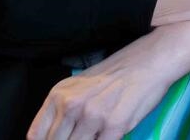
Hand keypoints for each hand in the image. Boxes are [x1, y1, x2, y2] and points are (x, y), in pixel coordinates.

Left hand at [28, 28, 185, 139]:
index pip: (36, 135)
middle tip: (85, 134)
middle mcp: (71, 105)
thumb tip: (59, 135)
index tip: (61, 139)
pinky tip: (110, 133)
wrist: (152, 59)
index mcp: (59, 95)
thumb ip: (64, 110)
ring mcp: (93, 116)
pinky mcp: (114, 125)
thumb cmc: (120, 71)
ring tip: (98, 131)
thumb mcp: (81, 85)